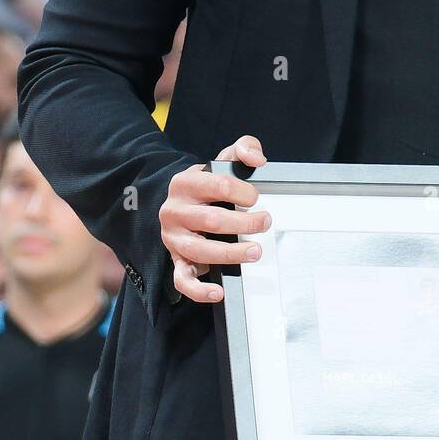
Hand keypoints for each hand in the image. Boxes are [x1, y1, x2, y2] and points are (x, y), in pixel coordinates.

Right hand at [159, 134, 270, 302]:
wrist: (182, 203)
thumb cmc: (208, 184)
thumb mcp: (222, 160)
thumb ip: (243, 149)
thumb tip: (257, 159)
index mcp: (184, 183)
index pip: (218, 185)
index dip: (243, 192)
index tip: (256, 198)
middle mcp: (174, 210)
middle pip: (212, 220)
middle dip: (244, 224)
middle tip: (265, 222)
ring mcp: (173, 237)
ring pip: (200, 250)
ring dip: (231, 254)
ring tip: (255, 252)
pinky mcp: (175, 259)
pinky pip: (182, 279)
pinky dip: (199, 290)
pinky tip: (219, 291)